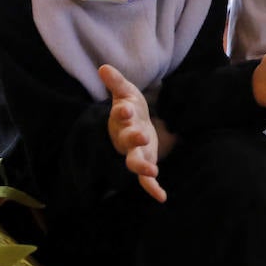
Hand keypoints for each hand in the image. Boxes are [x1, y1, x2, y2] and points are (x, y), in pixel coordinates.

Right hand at [99, 64, 165, 201]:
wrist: (132, 125)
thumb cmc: (129, 108)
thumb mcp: (125, 92)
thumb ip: (116, 82)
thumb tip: (103, 67)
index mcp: (122, 119)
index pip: (119, 115)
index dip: (122, 112)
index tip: (124, 109)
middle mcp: (125, 137)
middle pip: (127, 140)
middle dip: (133, 138)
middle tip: (142, 135)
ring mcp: (134, 151)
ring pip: (134, 161)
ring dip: (142, 165)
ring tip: (152, 170)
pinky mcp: (144, 162)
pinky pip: (145, 178)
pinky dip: (152, 188)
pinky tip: (162, 197)